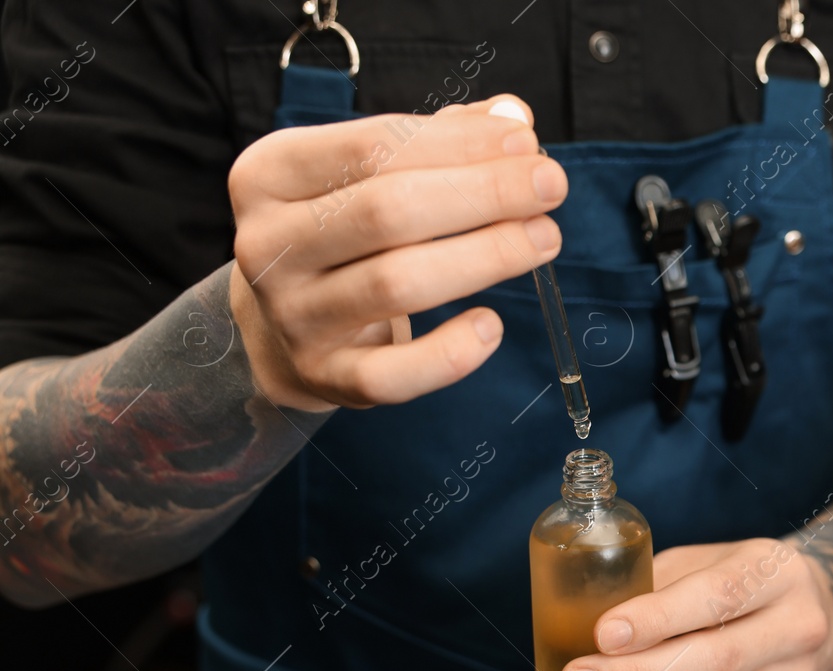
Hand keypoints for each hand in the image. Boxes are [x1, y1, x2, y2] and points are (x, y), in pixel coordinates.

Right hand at [227, 95, 566, 410]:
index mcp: (269, 175)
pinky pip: (391, 375)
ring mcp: (292, 316)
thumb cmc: (340, 232)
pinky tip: (491, 326)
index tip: (524, 140)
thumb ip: (438, 142)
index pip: (370, 146)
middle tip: (550, 186)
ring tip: (545, 238)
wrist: (278, 327)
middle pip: (386, 211)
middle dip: (481, 194)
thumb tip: (513, 120)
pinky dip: (448, 355)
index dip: (456, 142)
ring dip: (484, 258)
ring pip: (396, 285)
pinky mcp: (323, 375)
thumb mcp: (365, 174)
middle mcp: (269, 245)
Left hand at [559, 537, 832, 670]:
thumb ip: (660, 585)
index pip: (719, 596)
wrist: (818, 614)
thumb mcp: (709, 561)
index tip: (603, 634)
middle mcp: (798, 629)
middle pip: (717, 662)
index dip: (659, 618)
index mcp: (778, 574)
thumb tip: (585, 624)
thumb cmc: (741, 582)